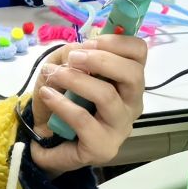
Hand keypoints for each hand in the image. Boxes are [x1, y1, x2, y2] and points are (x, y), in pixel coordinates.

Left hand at [28, 30, 147, 170]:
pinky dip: (62, 103)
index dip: (118, 42)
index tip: (91, 41)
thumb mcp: (65, 67)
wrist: (49, 138)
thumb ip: (75, 54)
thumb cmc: (64, 98)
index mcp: (128, 81)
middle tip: (73, 58)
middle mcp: (132, 103)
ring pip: (107, 96)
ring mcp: (121, 127)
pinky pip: (83, 120)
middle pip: (134, 74)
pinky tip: (48, 95)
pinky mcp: (103, 147)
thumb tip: (79, 49)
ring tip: (54, 74)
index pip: (139, 53)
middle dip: (101, 60)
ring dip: (77, 80)